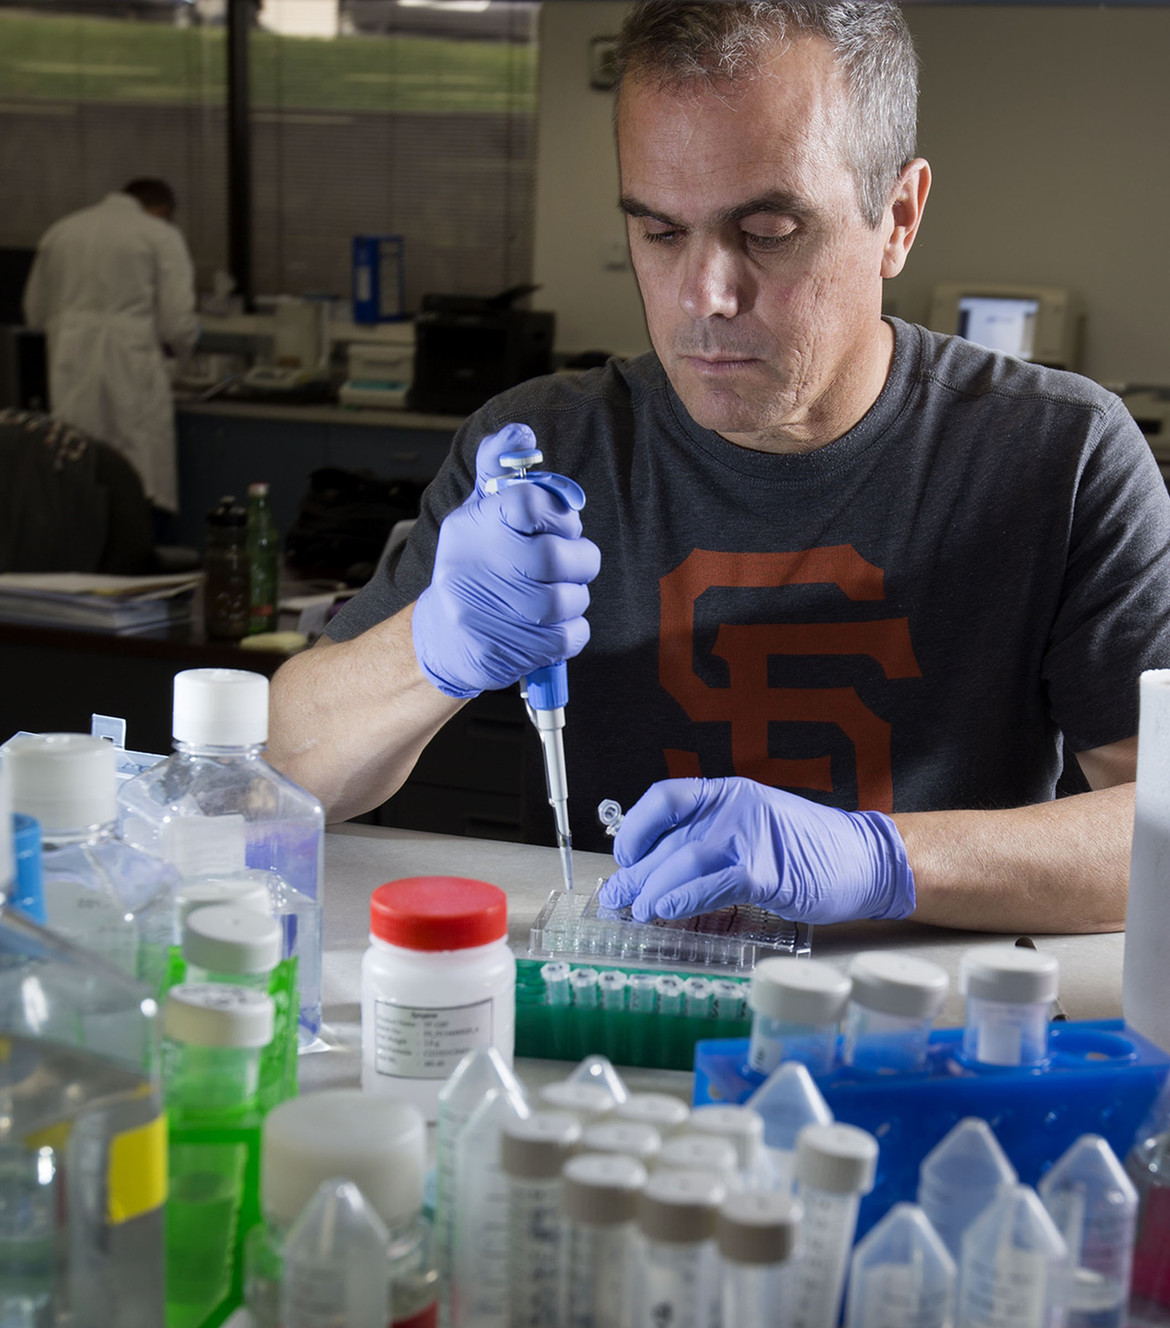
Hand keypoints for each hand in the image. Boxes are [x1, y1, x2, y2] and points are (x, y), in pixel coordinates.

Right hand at [412, 423, 600, 698]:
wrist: (443, 639)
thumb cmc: (475, 568)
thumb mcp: (479, 514)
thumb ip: (501, 471)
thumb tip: (520, 432)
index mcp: (470, 525)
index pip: (528, 500)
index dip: (559, 512)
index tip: (559, 523)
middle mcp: (468, 565)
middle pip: (554, 555)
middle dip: (581, 559)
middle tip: (576, 561)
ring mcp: (480, 612)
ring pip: (565, 600)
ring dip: (576, 598)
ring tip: (561, 594)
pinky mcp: (499, 651)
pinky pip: (566, 638)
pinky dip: (572, 631)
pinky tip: (555, 625)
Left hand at [598, 777, 914, 925]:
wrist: (865, 858)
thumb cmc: (805, 850)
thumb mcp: (750, 831)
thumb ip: (709, 843)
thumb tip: (657, 871)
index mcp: (727, 793)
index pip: (665, 798)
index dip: (637, 828)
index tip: (626, 857)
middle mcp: (734, 807)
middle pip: (670, 839)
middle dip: (638, 872)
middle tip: (618, 896)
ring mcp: (752, 836)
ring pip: (685, 861)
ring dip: (655, 890)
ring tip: (640, 910)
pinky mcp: (768, 871)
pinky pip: (714, 883)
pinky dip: (685, 898)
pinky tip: (669, 911)